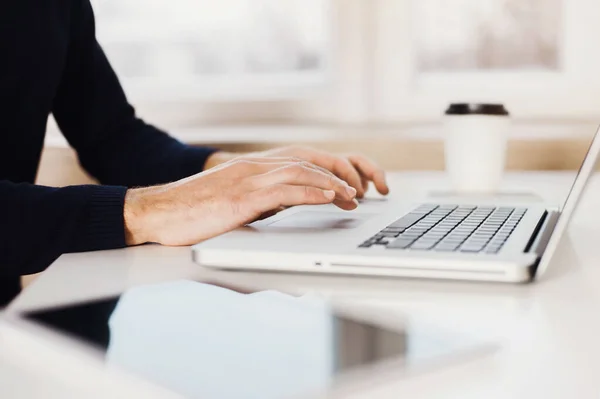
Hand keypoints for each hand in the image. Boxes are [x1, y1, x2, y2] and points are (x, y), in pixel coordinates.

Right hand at [124, 157, 357, 245]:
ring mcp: (247, 179)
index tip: (346, 190)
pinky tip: (329, 198)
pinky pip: (285, 191)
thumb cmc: (190, 214)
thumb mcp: (231, 208)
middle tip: (359, 193)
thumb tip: (281, 221)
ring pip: (301, 171)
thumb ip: (258, 210)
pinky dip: (311, 193)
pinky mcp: (241, 197)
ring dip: (332, 183)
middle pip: (308, 160)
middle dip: (338, 174)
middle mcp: (253, 167)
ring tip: (353, 197)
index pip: (300, 161)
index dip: (328, 171)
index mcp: (252, 168)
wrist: (156, 213)